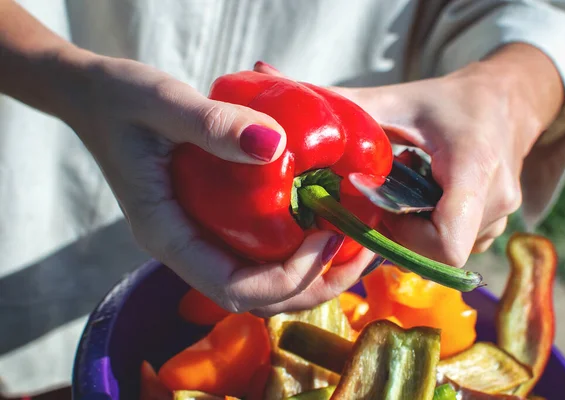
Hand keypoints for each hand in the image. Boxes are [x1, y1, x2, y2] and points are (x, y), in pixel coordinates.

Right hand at [54, 52, 374, 314]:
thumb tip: (276, 145)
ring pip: (263, 281)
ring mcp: (200, 237)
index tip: (327, 235)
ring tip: (354, 238)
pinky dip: (298, 248)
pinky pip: (259, 251)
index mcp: (167, 235)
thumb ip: (212, 123)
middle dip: (315, 283)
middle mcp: (186, 247)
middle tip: (360, 247)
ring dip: (313, 272)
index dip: (288, 276)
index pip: (234, 288)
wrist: (95, 97)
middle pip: (258, 298)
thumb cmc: (118, 99)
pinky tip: (325, 219)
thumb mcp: (160, 102)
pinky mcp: (212, 220)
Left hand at [322, 44, 564, 266]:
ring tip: (407, 191)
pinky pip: (456, 244)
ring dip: (415, 230)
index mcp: (474, 167)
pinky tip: (424, 198)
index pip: (446, 246)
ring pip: (444, 251)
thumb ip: (352, 108)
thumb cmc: (448, 100)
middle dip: (401, 232)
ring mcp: (502, 216)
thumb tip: (300, 107)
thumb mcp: (398, 100)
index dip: (404, 239)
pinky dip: (431, 229)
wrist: (506, 101)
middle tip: (386, 196)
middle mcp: (497, 199)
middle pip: (436, 251)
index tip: (385, 207)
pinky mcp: (498, 224)